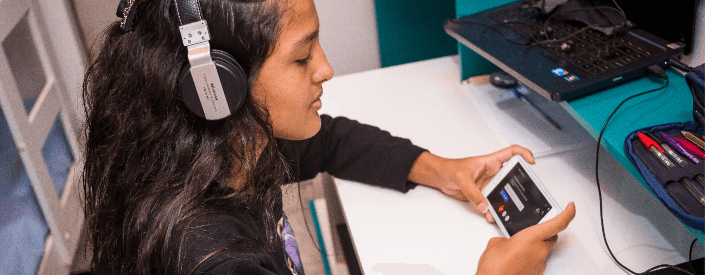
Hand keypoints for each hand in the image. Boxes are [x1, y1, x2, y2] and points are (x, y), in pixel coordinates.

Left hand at [408, 145, 533, 222]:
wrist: (440, 178)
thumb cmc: (450, 169)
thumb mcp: (462, 178)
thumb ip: (473, 192)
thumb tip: (483, 205)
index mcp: (490, 162)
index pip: (511, 152)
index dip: (523, 154)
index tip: (531, 162)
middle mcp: (492, 173)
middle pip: (511, 178)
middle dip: (518, 187)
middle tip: (521, 195)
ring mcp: (488, 185)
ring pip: (502, 195)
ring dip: (503, 204)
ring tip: (501, 211)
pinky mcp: (482, 196)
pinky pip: (491, 204)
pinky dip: (491, 211)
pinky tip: (489, 215)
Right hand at [476, 202, 575, 274]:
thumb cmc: (495, 267)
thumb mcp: (496, 242)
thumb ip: (508, 237)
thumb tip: (509, 241)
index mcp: (532, 237)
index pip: (559, 223)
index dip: (568, 213)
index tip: (571, 207)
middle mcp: (540, 250)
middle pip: (552, 236)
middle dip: (544, 231)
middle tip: (531, 229)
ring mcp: (539, 263)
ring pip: (544, 249)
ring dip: (534, 246)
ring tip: (516, 248)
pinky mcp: (536, 273)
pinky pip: (537, 260)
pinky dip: (530, 257)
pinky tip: (516, 258)